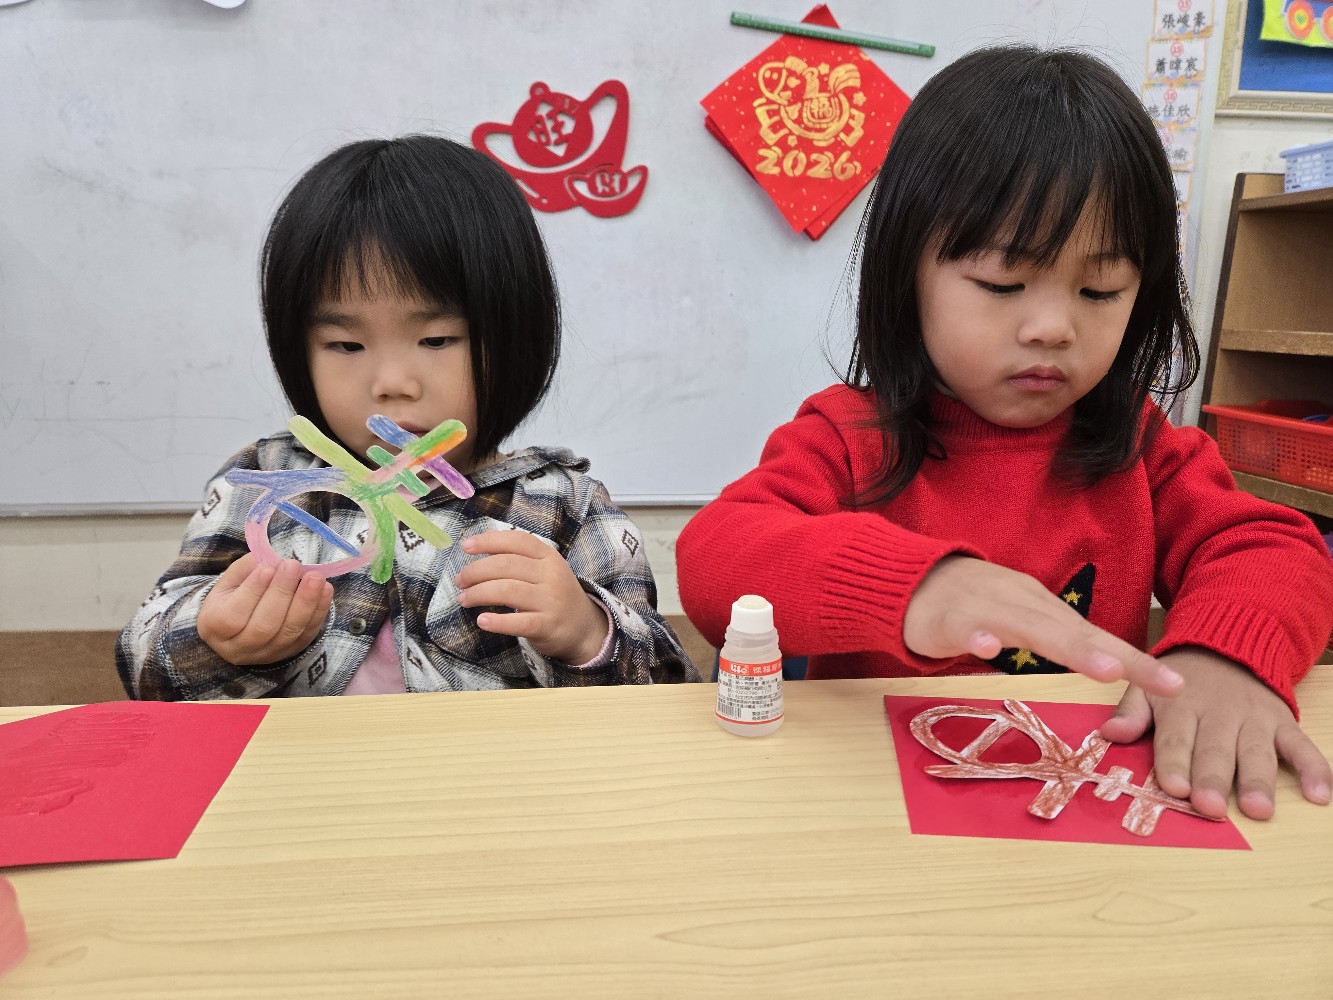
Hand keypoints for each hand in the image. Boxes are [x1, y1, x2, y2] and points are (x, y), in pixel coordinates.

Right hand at [197, 554, 332, 665]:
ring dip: (306, 603)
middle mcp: (239, 647)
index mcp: (215, 627)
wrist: (240, 627)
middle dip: (282, 593)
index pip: (233, 615)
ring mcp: (267, 654)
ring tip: (315, 577)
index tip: (268, 568)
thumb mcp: (231, 580)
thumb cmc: (233, 597)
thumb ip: (248, 569)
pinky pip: (307, 634)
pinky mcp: (290, 652)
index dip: (252, 592)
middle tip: (294, 565)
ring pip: (288, 633)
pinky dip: (319, 612)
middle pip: (264, 626)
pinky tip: (325, 590)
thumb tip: (274, 558)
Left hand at [454, 530, 608, 664]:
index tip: (466, 547)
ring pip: (507, 590)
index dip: (489, 541)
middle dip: (476, 572)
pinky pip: (518, 622)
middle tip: (460, 581)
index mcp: (548, 556)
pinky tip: (482, 621)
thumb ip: (518, 558)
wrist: (584, 627)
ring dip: (479, 594)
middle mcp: (550, 575)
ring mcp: (550, 601)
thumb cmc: (555, 595)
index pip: (517, 541)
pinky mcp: (547, 625)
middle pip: (506, 566)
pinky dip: (497, 621)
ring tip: (464, 599)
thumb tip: (480, 547)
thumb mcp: (545, 570)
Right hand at [903, 555, 1183, 696]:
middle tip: (1156, 679)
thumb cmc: (973, 608)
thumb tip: (1109, 670)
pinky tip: (988, 651)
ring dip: (1067, 646)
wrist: (911, 581)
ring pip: (1028, 627)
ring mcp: (985, 608)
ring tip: (1104, 670)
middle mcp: (1022, 604)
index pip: (1095, 637)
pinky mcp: (946, 618)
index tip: (1175, 685)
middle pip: (1074, 631)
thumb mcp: (1023, 621)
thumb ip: (1057, 641)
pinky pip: (963, 627)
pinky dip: (976, 637)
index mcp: (1043, 610)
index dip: (1135, 660)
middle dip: (1115, 655)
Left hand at [1101, 647, 1331, 819]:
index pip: (1176, 738)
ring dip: (1259, 780)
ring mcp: (1255, 718)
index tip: (1173, 788)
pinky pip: (1302, 746)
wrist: (1226, 645)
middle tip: (1210, 806)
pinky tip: (1321, 795)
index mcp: (1181, 706)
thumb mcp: (1146, 688)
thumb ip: (1130, 712)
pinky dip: (1315, 769)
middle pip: (1215, 749)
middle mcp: (1219, 713)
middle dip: (1213, 778)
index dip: (1174, 763)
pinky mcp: (1284, 722)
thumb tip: (1109, 734)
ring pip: (1257, 751)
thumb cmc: (1180, 681)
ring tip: (1258, 810)